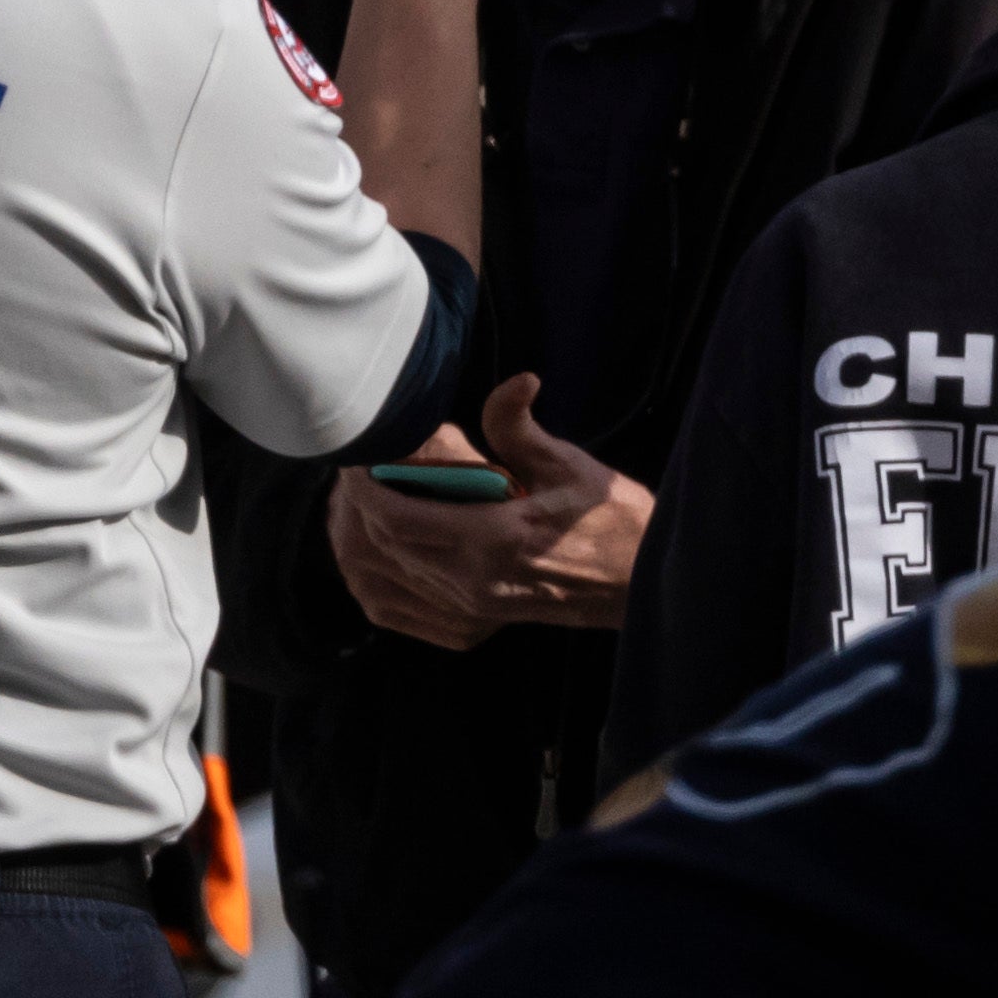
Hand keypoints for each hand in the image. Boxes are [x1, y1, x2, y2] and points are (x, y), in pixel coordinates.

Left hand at [316, 387, 653, 647]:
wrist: (641, 587)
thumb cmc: (613, 523)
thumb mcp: (571, 467)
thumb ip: (522, 427)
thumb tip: (516, 381)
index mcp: (493, 539)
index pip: (398, 517)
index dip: (365, 486)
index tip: (357, 455)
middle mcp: (473, 580)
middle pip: (386, 544)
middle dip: (361, 505)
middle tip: (359, 466)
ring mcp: (474, 604)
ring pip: (393, 570)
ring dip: (372, 534)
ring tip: (369, 494)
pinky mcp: (479, 616)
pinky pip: (414, 592)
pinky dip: (392, 563)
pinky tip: (394, 535)